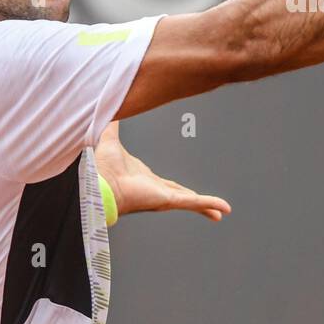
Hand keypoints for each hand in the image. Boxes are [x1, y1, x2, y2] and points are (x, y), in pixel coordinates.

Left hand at [94, 122, 230, 221]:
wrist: (100, 183)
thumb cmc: (103, 168)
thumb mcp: (111, 140)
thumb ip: (112, 125)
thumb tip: (111, 109)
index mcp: (147, 180)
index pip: (169, 185)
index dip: (179, 189)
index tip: (186, 192)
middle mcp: (157, 190)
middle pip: (184, 196)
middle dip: (197, 202)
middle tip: (209, 208)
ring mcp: (164, 196)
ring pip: (192, 202)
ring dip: (207, 207)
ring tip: (220, 213)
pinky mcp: (168, 200)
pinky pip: (194, 203)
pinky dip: (209, 204)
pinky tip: (223, 209)